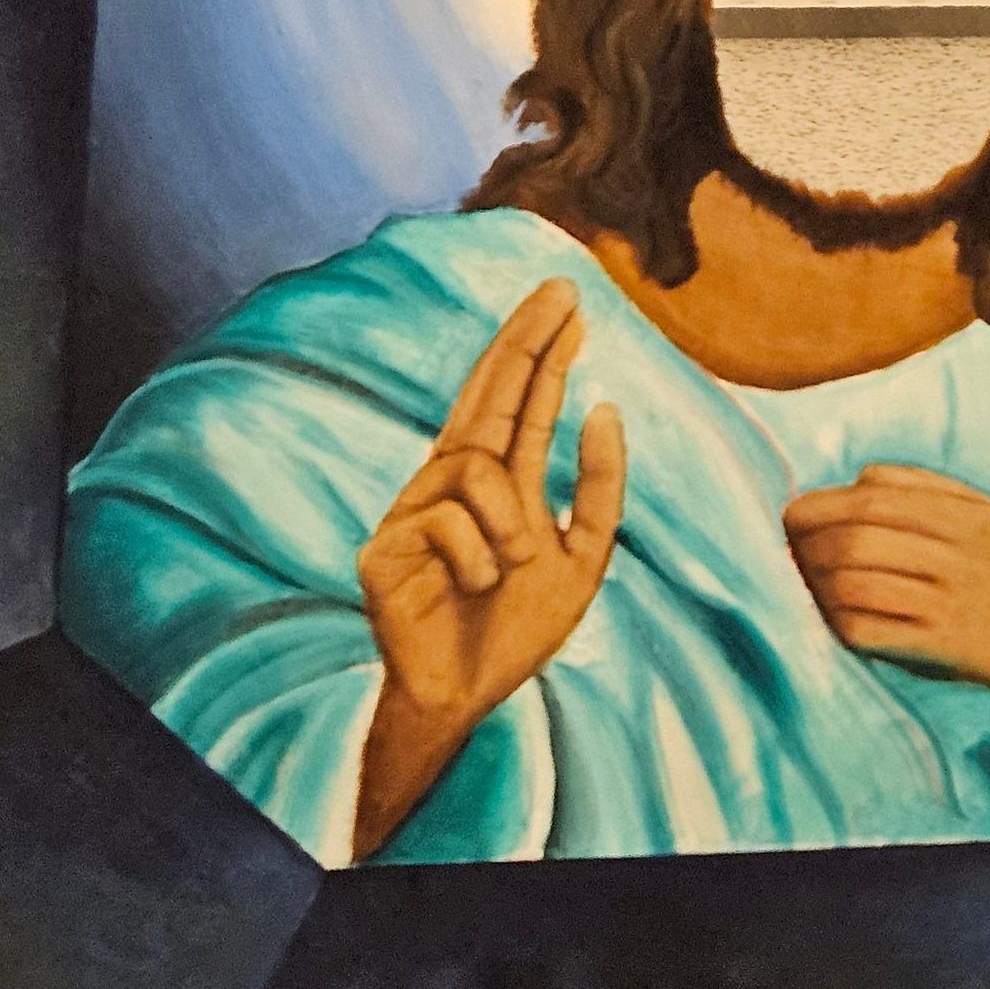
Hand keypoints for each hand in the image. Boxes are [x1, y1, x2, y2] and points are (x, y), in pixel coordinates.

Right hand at [352, 276, 625, 857]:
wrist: (465, 699)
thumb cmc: (515, 630)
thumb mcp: (583, 558)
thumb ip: (597, 488)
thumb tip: (604, 407)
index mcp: (498, 481)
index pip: (523, 401)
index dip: (546, 351)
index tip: (571, 303)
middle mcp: (454, 480)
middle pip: (489, 391)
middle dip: (527, 338)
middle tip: (561, 290)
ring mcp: (415, 508)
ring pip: (477, 467)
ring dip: (512, 520)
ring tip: (514, 564)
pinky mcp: (385, 546)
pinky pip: (447, 520)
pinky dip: (478, 556)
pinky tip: (474, 586)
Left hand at [783, 464, 989, 741]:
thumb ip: (936, 493)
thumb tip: (863, 477)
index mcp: (967, 511)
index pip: (873, 493)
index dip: (820, 504)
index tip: (792, 517)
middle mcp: (956, 548)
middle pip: (854, 533)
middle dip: (805, 544)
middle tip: (783, 558)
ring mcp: (953, 598)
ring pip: (856, 579)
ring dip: (816, 586)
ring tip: (801, 594)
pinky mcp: (954, 647)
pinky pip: (875, 630)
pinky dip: (842, 626)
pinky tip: (833, 628)